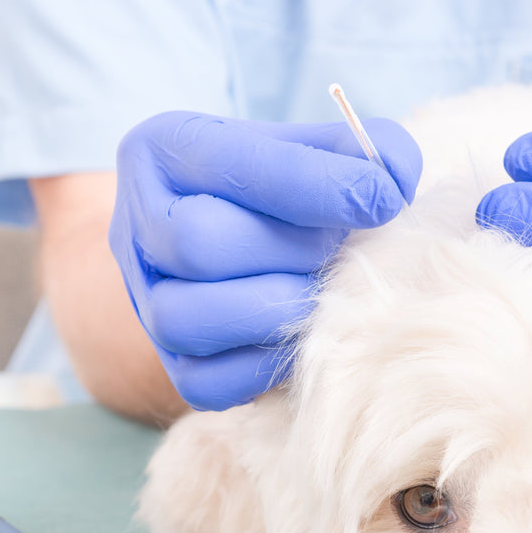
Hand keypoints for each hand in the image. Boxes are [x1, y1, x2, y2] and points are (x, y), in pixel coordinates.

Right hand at [111, 112, 421, 409]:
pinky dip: (263, 366)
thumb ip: (357, 151)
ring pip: (186, 318)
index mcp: (165, 151)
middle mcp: (137, 225)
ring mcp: (145, 301)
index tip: (384, 197)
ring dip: (274, 310)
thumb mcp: (309, 148)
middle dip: (291, 250)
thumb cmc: (279, 188)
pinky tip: (301, 334)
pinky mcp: (171, 365)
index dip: (318, 185)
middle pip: (199, 243)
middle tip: (338, 248)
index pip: (233, 166)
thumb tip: (394, 178)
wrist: (230, 241)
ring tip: (320, 292)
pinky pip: (203, 384)